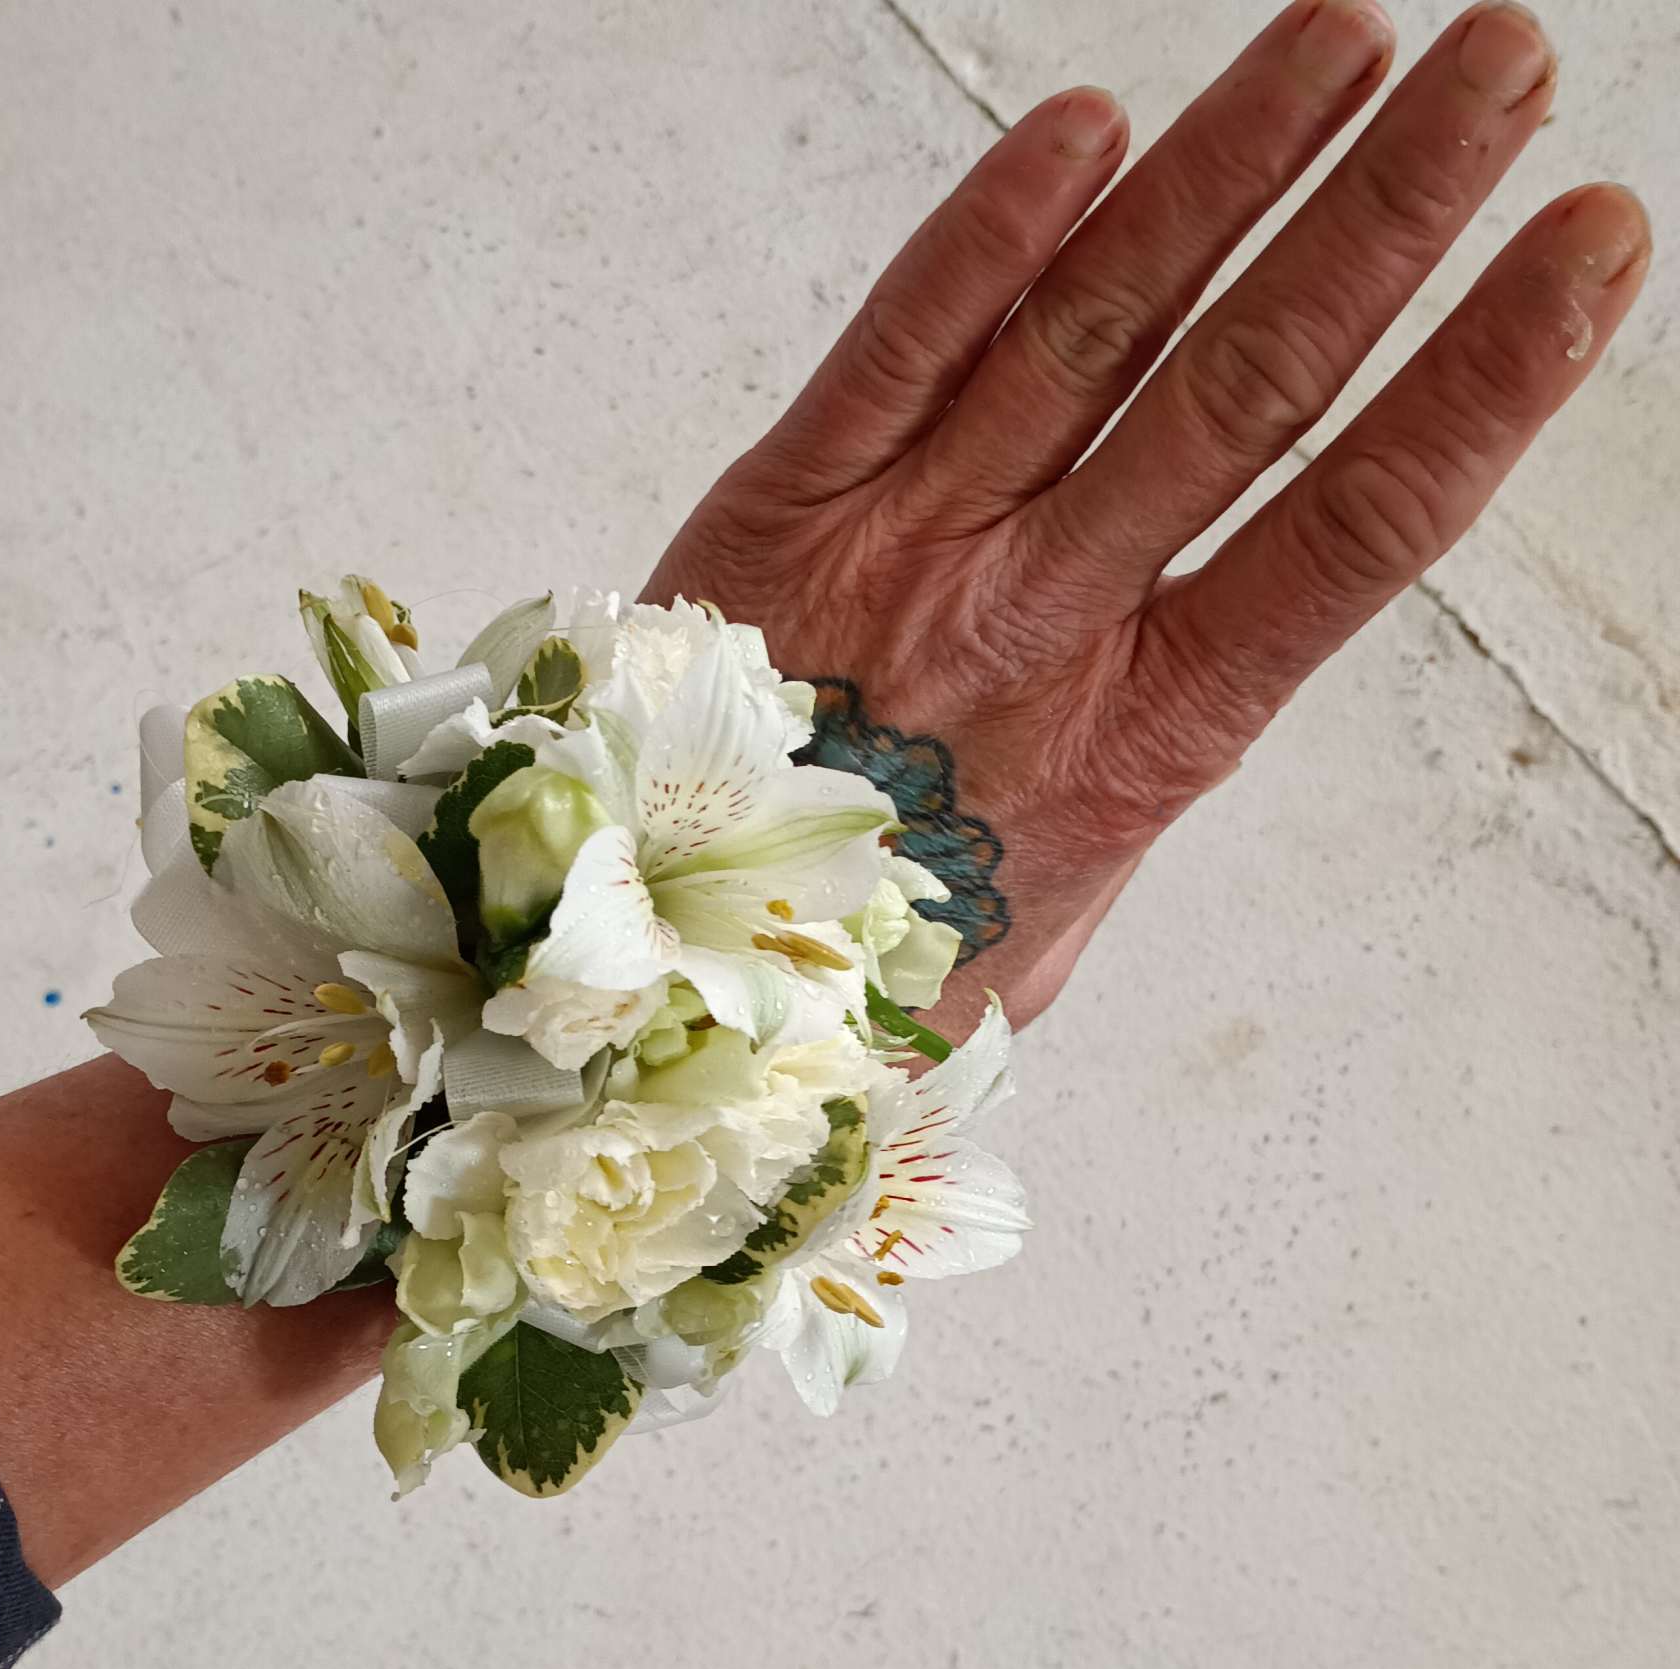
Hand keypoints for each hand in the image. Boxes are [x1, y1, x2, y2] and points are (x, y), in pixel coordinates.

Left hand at [646, 0, 1649, 1028]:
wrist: (686, 971)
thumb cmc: (901, 951)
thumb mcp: (1061, 911)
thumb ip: (1135, 774)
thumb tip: (1200, 677)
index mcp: (1140, 742)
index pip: (1351, 537)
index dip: (1482, 383)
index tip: (1587, 249)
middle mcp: (1036, 625)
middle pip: (1244, 392)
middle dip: (1384, 216)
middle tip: (1503, 65)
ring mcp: (909, 552)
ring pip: (1091, 333)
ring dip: (1227, 173)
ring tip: (1345, 42)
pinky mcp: (787, 508)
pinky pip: (895, 346)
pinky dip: (988, 234)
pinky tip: (1086, 131)